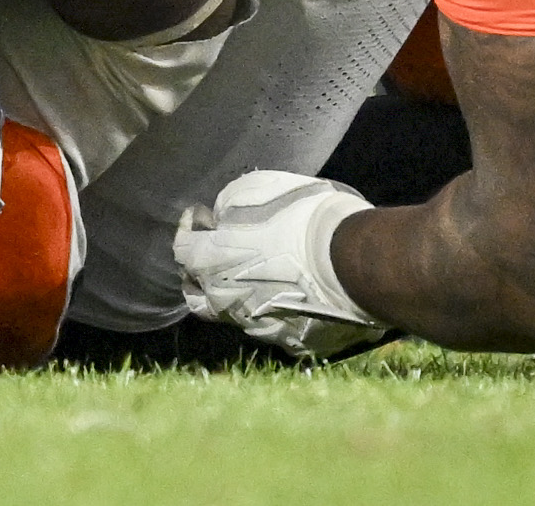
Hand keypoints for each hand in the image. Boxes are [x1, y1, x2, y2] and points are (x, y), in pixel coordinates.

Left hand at [174, 168, 382, 354]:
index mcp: (212, 264)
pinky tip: (290, 297)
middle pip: (199, 296)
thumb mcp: (254, 191)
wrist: (352, 264)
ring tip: (255, 278)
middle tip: (214, 257)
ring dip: (238, 297)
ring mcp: (261, 329)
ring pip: (236, 316)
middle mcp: (227, 303)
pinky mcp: (294, 343)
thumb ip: (226, 208)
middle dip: (201, 275)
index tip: (200, 216)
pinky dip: (276, 313)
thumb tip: (220, 220)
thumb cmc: (300, 218)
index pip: (182, 250)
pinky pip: (276, 329)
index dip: (189, 229)